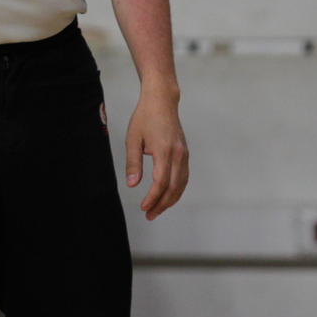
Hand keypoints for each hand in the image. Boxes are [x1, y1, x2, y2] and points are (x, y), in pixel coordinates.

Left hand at [125, 86, 189, 219]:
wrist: (162, 101)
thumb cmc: (145, 117)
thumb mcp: (133, 139)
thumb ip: (133, 162)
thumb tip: (132, 184)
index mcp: (164, 151)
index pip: (161, 182)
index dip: (153, 198)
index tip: (144, 207)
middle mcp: (178, 154)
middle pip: (173, 188)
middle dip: (162, 204)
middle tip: (149, 215)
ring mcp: (184, 154)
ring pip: (181, 185)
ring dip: (170, 200)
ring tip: (157, 210)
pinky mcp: (185, 153)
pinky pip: (184, 177)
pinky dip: (177, 190)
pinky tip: (168, 196)